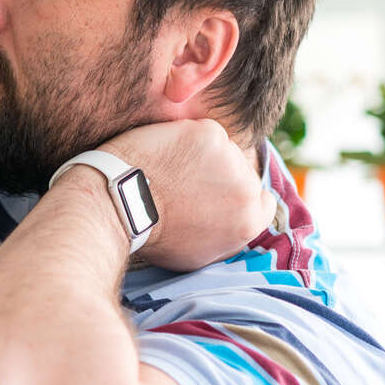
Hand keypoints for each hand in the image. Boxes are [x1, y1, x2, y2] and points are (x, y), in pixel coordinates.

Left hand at [99, 118, 274, 271]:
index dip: (237, 196)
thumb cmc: (152, 234)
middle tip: (183, 179)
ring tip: (169, 168)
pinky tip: (163, 153)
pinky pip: (203, 130)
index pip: (262, 202)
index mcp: (249, 222)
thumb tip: (237, 225)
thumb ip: (227, 237)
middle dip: (219, 174)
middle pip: (242, 172)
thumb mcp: (198, 254)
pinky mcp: (209, 135)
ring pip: (222, 149)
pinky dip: (185, 137)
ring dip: (201, 154)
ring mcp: (230, 160)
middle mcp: (247, 190)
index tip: (214, 193)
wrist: (122, 206)